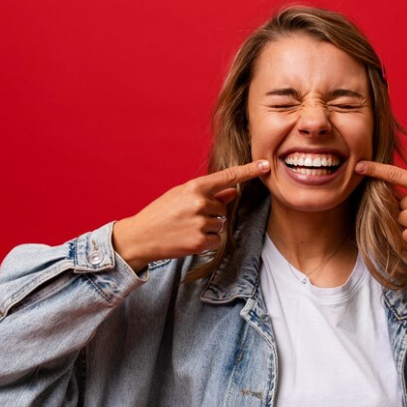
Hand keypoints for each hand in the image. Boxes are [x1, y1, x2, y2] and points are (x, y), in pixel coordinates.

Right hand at [113, 160, 270, 271]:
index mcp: (194, 187)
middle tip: (187, 217)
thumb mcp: (181, 197)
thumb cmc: (161, 214)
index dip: (249, 170)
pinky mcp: (200, 241)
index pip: (228, 176)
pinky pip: (216, 239)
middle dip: (210, 213)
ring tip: (185, 228)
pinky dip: (206, 241)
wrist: (140, 236)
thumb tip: (234, 192)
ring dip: (208, 228)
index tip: (266, 165)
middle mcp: (200, 203)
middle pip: (223, 208)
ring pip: (220, 224)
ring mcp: (201, 222)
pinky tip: (188, 238)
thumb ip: (210, 194)